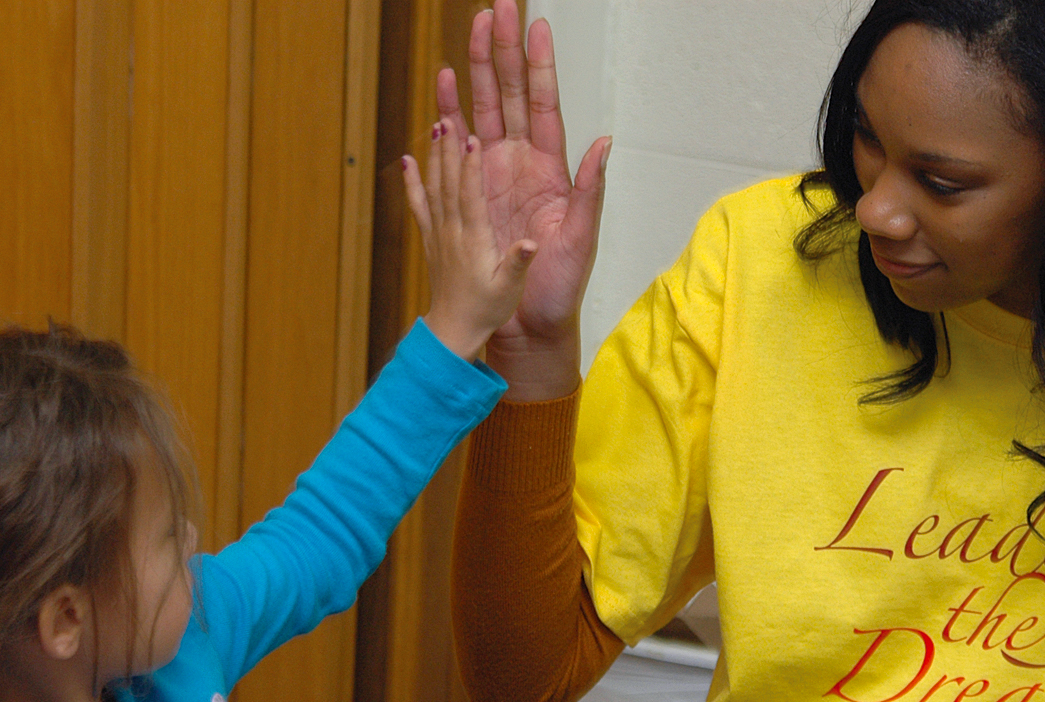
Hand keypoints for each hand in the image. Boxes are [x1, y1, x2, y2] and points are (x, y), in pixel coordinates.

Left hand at [406, 118, 535, 358]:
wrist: (455, 331)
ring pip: (434, 186)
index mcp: (475, 241)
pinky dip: (412, 181)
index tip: (471, 139)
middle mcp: (452, 232)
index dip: (470, 168)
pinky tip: (406, 160)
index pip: (470, 198)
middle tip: (447, 115)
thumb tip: (531, 243)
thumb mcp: (510, 289)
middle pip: (448, 182)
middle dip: (448, 148)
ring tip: (436, 122)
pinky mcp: (431, 238)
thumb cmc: (487, 310)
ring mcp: (439, 233)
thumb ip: (519, 263)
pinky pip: (419, 204)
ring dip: (434, 154)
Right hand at [437, 0, 611, 398]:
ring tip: (467, 33)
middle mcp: (520, 166)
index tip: (535, 24)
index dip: (537, 65)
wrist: (529, 325)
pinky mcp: (470, 198)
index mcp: (550, 170)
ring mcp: (493, 179)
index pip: (542, 104)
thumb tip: (604, 141)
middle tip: (495, 8)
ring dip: (472, 74)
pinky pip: (453, 151)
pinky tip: (440, 91)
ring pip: (480, 113)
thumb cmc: (561, 288)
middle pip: (508, 96)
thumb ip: (591, 187)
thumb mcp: (582, 236)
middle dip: (500, 51)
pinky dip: (445, 120)